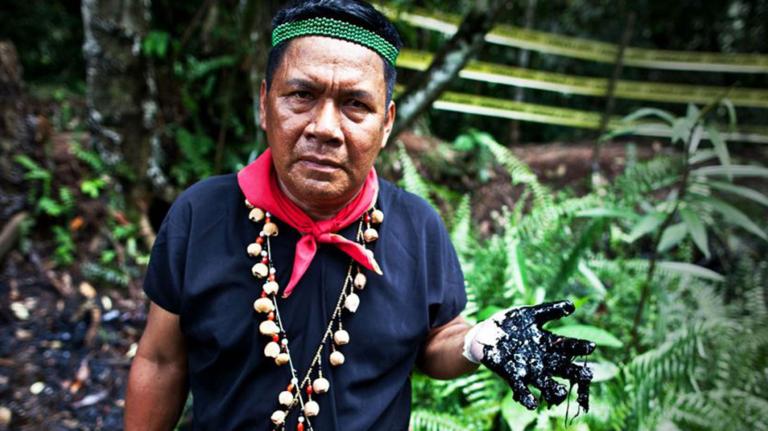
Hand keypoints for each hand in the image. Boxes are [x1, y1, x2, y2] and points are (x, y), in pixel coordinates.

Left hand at [464, 300, 594, 410]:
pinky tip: (531, 403)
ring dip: (555, 389)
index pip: (569, 347)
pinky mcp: (512, 376)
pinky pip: (522, 389)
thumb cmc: (510, 325)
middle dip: (575, 372)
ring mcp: (529, 370)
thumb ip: (549, 310)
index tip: (591, 346)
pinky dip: (527, 397)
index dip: (579, 347)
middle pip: (563, 369)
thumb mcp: (530, 314)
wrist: (484, 336)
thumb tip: (572, 306)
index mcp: (548, 344)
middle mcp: (543, 360)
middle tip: (586, 374)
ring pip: (546, 383)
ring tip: (561, 391)